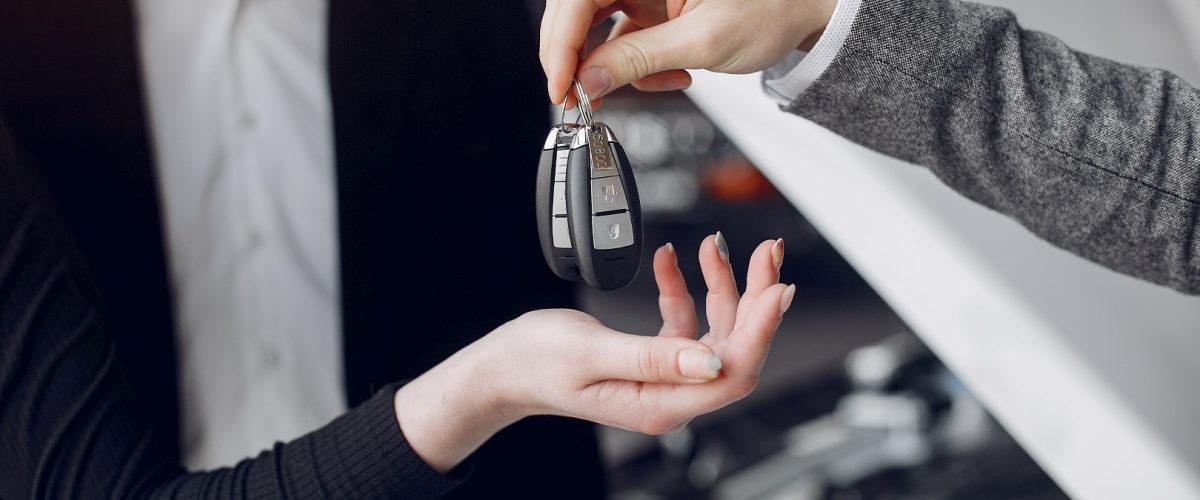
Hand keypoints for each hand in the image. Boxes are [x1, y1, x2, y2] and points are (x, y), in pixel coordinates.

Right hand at [394, 234, 794, 471]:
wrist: (503, 365)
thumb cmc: (535, 362)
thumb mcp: (591, 353)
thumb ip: (653, 357)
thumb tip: (713, 362)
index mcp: (660, 403)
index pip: (732, 371)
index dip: (762, 329)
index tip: (778, 287)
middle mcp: (669, 393)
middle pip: (734, 346)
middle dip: (754, 296)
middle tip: (767, 253)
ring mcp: (663, 374)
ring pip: (714, 329)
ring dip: (721, 285)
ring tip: (717, 244)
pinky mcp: (652, 356)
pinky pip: (683, 319)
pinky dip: (681, 287)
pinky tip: (670, 261)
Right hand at [539, 0, 837, 105]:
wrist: (804, 11)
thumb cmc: (772, 7)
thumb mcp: (702, 41)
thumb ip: (639, 60)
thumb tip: (589, 81)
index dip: (561, 42)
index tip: (562, 83)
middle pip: (577, 10)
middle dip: (576, 57)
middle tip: (576, 96)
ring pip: (594, 28)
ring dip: (610, 66)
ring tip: (650, 84)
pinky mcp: (649, 8)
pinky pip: (620, 39)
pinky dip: (634, 67)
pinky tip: (669, 75)